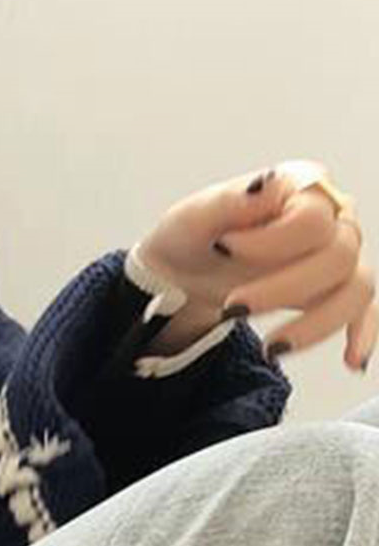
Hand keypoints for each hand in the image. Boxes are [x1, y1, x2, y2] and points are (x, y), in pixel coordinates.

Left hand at [133, 162, 375, 371]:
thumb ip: (231, 199)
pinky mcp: (333, 291)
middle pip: (338, 255)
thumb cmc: (193, 236)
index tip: (224, 249)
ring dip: (315, 324)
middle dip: (283, 290)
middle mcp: (332, 217)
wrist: (184, 271)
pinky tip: (351, 362)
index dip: (271, 241)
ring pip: (355, 289)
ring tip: (269, 349)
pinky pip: (363, 311)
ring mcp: (337, 255)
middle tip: (233, 307)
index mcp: (301, 187)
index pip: (313, 217)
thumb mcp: (195, 215)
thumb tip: (265, 183)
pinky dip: (361, 335)